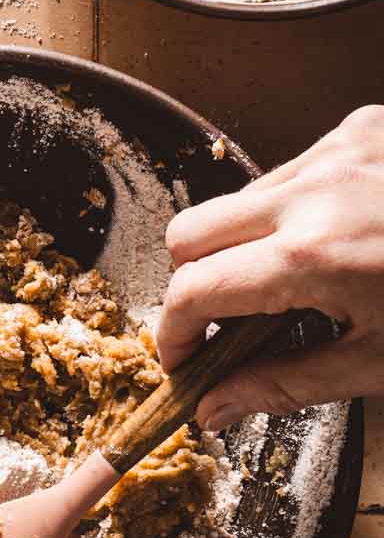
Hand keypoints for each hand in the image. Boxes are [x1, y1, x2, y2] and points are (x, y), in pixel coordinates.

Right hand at [156, 105, 383, 428]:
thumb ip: (284, 385)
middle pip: (189, 235)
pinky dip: (293, 211)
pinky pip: (293, 171)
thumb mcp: (380, 362)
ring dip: (244, 246)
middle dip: (192, 285)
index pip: (192, 292)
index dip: (174, 334)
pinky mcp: (364, 128)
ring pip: (239, 198)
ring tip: (296, 288)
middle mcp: (312, 192)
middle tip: (224, 327)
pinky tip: (339, 241)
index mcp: (311, 258)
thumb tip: (216, 409)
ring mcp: (337, 150)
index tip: (185, 360)